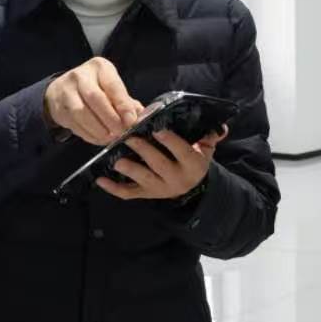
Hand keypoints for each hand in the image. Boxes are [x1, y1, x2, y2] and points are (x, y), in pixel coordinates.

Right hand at [44, 57, 144, 146]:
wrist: (62, 89)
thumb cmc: (95, 87)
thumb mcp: (111, 87)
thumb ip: (126, 101)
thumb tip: (138, 116)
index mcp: (99, 67)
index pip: (112, 85)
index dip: (122, 104)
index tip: (131, 120)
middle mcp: (80, 76)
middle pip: (95, 97)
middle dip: (110, 118)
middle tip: (121, 131)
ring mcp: (66, 91)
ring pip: (81, 112)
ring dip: (98, 129)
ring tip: (110, 137)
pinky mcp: (58, 108)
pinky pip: (74, 124)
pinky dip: (89, 135)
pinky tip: (99, 138)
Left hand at [97, 126, 225, 201]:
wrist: (192, 186)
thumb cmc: (196, 159)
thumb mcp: (206, 149)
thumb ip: (210, 136)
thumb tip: (220, 126)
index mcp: (192, 165)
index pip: (183, 152)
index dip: (171, 142)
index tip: (158, 130)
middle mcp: (176, 179)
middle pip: (160, 165)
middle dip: (144, 152)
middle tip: (130, 138)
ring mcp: (159, 188)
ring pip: (144, 181)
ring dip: (130, 171)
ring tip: (117, 160)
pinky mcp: (146, 194)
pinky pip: (129, 194)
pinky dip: (114, 189)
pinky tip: (100, 180)